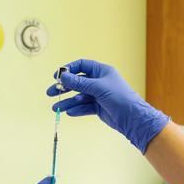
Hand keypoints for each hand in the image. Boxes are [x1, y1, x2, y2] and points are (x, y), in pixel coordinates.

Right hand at [47, 59, 169, 153]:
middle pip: (77, 82)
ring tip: (56, 108)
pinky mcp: (99, 108)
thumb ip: (79, 82)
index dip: (69, 69)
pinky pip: (84, 107)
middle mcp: (99, 82)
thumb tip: (63, 76)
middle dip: (64, 87)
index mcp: (102, 71)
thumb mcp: (98, 88)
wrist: (133, 118)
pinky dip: (76, 109)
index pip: (82, 65)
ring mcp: (99, 95)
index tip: (57, 76)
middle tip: (51, 92)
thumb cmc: (120, 98)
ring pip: (79, 96)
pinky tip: (69, 112)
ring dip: (67, 101)